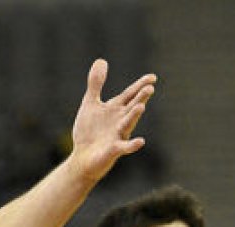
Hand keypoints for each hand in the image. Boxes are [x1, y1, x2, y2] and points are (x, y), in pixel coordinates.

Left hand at [68, 59, 155, 182]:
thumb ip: (96, 84)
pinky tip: (140, 141)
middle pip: (132, 107)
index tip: (153, 77)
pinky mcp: (112, 151)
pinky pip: (123, 147)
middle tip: (149, 88)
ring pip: (128, 124)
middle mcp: (120, 121)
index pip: (130, 95)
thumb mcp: (90, 104)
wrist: (82, 158)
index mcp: (116, 109)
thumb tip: (101, 60)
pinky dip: (132, 145)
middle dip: (140, 98)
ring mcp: (118, 136)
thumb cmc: (89, 132)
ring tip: (141, 106)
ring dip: (134, 116)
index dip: (140, 86)